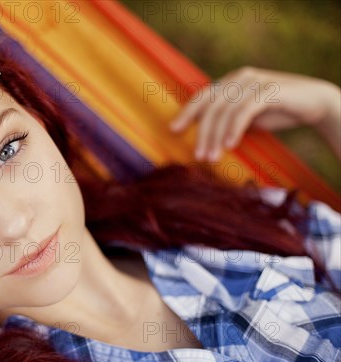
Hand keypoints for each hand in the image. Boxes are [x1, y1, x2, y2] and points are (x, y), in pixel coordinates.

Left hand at [170, 66, 340, 160]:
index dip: (186, 113)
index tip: (173, 130)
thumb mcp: (246, 117)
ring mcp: (254, 81)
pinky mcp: (269, 89)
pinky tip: (230, 145)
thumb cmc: (277, 111)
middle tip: (198, 156)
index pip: (202, 96)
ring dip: (216, 136)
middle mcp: (239, 77)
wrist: (314, 102)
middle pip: (211, 106)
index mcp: (231, 81)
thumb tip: (204, 137)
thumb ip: (227, 120)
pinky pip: (244, 111)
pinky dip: (234, 129)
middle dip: (202, 133)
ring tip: (212, 157)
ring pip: (225, 110)